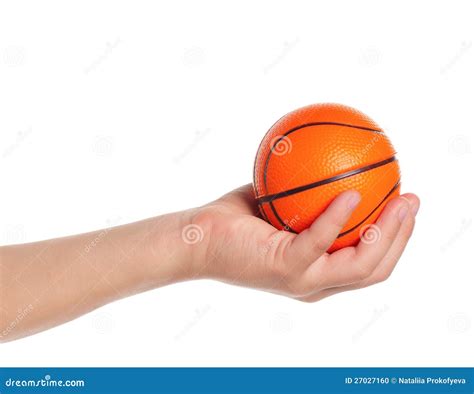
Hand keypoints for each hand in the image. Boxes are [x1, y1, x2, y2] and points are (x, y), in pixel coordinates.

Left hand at [187, 184, 418, 301]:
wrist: (196, 240)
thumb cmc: (234, 222)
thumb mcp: (277, 205)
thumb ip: (305, 195)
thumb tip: (328, 162)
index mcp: (317, 273)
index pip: (368, 264)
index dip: (393, 240)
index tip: (405, 206)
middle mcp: (315, 284)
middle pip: (375, 269)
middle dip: (401, 236)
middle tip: (413, 200)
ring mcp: (302, 281)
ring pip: (361, 266)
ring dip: (386, 231)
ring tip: (400, 200)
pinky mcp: (286, 269)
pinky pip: (321, 242)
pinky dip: (339, 218)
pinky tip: (353, 193)